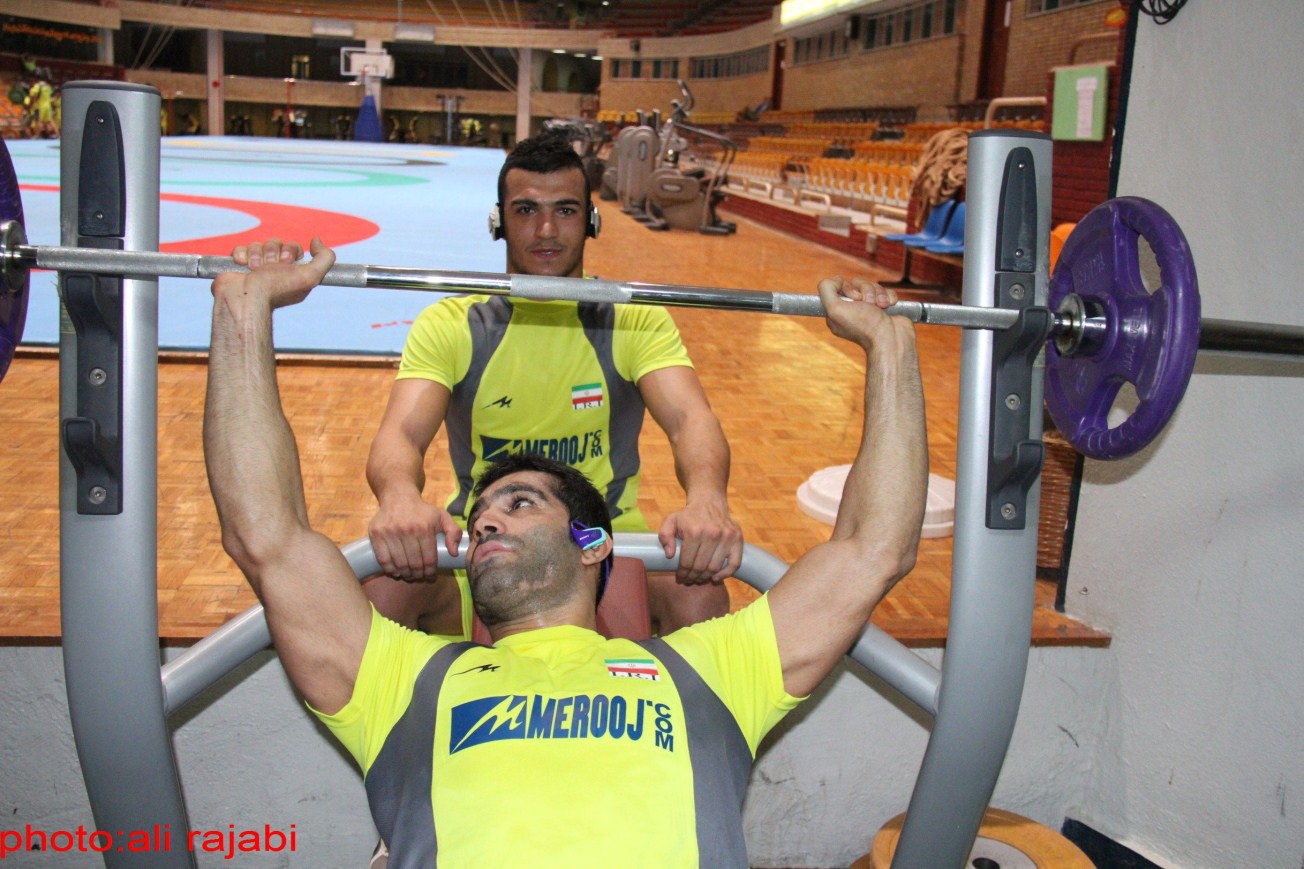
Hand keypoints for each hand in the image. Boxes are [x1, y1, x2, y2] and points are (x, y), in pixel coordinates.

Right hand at [213, 238, 332, 309]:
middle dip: (272, 253)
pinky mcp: (237, 265)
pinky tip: (242, 266)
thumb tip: (317, 240)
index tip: (287, 263)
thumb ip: (325, 258)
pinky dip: (241, 255)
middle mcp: (274, 270)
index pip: (293, 247)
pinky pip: (240, 248)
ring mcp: (254, 267)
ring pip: (257, 244)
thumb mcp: (311, 276)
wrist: (246, 299)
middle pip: (275, 243)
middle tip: (269, 269)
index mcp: (291, 273)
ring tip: (255, 270)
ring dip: (256, 255)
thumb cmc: (277, 289)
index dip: (290, 250)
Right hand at [368, 492, 464, 580]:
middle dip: (418, 575)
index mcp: (425, 527)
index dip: (430, 572)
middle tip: (419, 576)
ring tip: (409, 575)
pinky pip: (383, 559)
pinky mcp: (376, 534)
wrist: (398, 497)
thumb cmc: (423, 511)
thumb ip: (454, 533)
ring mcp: (390, 532)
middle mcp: (407, 529)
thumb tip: (454, 553)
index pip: (429, 559)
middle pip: (414, 564)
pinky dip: (390, 570)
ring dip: (405, 574)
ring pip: (399, 564)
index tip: (431, 576)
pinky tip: (396, 572)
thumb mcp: (442, 517)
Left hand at [657, 496, 742, 583]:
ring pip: (715, 568)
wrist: (708, 502)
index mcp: (694, 531)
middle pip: (701, 567)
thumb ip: (664, 536)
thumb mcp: (670, 521)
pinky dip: (726, 574)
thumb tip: (669, 555)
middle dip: (692, 577)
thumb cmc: (688, 516)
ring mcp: (727, 536)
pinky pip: (734, 563)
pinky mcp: (737, 538)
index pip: (687, 562)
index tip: (680, 578)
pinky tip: (716, 578)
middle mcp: (712, 533)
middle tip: (688, 580)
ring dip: (706, 577)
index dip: (682, 574)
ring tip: (699, 578)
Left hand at [817, 276, 912, 351]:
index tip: (853, 300)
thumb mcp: (835, 309)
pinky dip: (889, 296)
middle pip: (857, 283)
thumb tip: (836, 279)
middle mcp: (852, 310)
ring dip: (879, 294)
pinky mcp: (885, 307)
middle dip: (866, 290)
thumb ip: (826, 289)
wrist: (891, 339)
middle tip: (869, 304)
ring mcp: (869, 309)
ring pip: (872, 286)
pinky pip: (886, 291)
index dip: (847, 288)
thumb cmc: (865, 326)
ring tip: (882, 306)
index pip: (838, 286)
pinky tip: (889, 306)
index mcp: (837, 312)